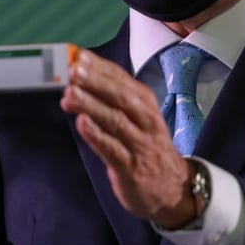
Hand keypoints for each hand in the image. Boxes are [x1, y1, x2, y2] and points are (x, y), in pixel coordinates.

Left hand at [60, 50, 195, 227]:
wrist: (175, 189)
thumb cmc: (148, 148)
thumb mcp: (138, 118)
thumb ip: (112, 100)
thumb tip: (79, 78)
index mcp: (145, 104)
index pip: (122, 80)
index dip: (100, 67)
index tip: (78, 56)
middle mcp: (145, 121)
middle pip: (121, 96)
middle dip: (96, 82)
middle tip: (73, 71)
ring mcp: (140, 145)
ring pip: (116, 120)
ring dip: (91, 105)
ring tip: (69, 95)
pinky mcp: (131, 168)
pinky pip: (112, 149)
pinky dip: (96, 135)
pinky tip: (80, 123)